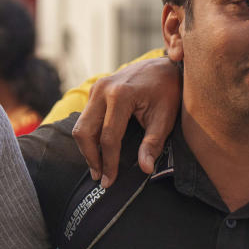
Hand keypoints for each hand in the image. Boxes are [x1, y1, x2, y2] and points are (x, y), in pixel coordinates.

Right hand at [73, 57, 181, 186]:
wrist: (164, 67)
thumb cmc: (168, 92)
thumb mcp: (165, 118)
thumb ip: (153, 144)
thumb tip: (145, 169)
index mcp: (120, 95)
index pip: (109, 137)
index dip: (108, 162)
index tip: (110, 181)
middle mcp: (103, 89)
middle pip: (85, 131)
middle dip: (91, 157)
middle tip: (100, 177)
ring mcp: (96, 88)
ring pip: (81, 125)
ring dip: (87, 148)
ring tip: (98, 167)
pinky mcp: (95, 90)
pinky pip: (85, 118)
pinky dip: (90, 136)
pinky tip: (99, 150)